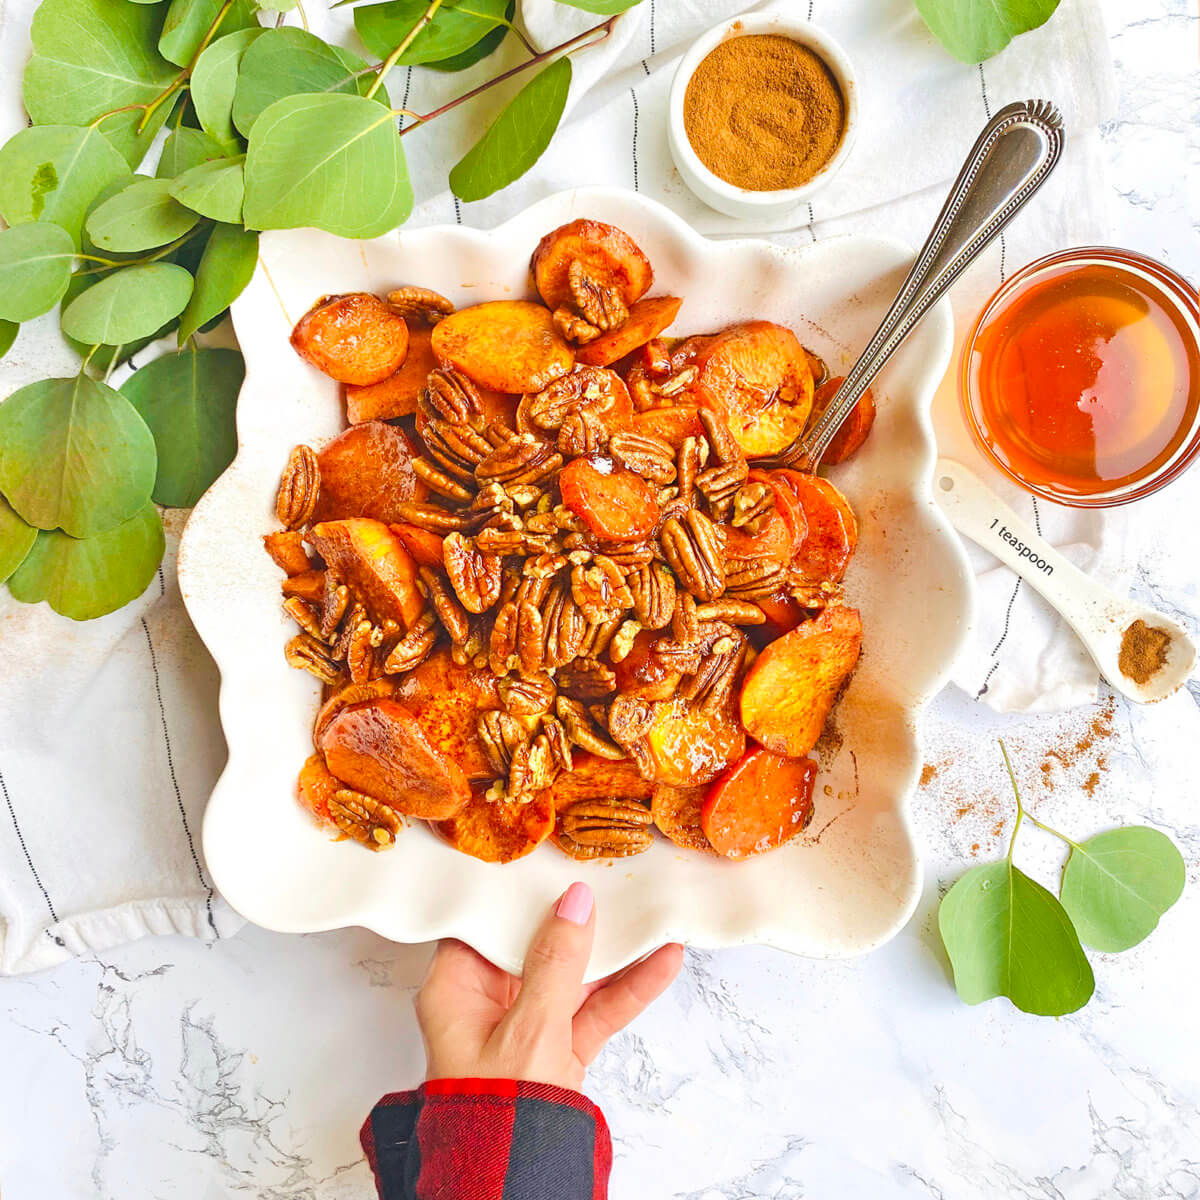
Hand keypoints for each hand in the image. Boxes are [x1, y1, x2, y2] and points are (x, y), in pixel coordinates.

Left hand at [415, 882, 683, 1090]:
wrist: (513, 1182)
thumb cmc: (497, 1111)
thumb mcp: (530, 1028)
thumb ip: (557, 962)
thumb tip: (575, 903)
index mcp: (456, 989)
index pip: (487, 922)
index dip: (520, 893)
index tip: (553, 864)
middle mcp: (487, 1003)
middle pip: (536, 943)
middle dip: (576, 916)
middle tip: (608, 878)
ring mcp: (526, 1026)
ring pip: (573, 975)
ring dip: (614, 951)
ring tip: (648, 913)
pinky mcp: (558, 1050)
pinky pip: (594, 1009)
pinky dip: (627, 989)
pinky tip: (660, 963)